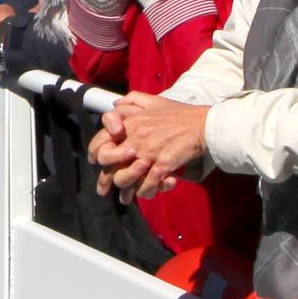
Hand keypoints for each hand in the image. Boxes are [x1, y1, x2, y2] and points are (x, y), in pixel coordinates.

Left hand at [91, 95, 213, 199]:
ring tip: (126, 198)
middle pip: (108, 163)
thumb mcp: (154, 101)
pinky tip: (148, 193)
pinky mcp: (161, 165)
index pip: (102, 139)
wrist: (202, 124)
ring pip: (123, 178)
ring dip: (125, 190)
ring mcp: (148, 153)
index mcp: (131, 123)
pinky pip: (146, 185)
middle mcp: (135, 138)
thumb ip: (133, 100)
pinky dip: (146, 192)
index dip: (95, 153)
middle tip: (104, 190)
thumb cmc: (180, 114)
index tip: (95, 163)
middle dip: (105, 180)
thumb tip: (116, 103)